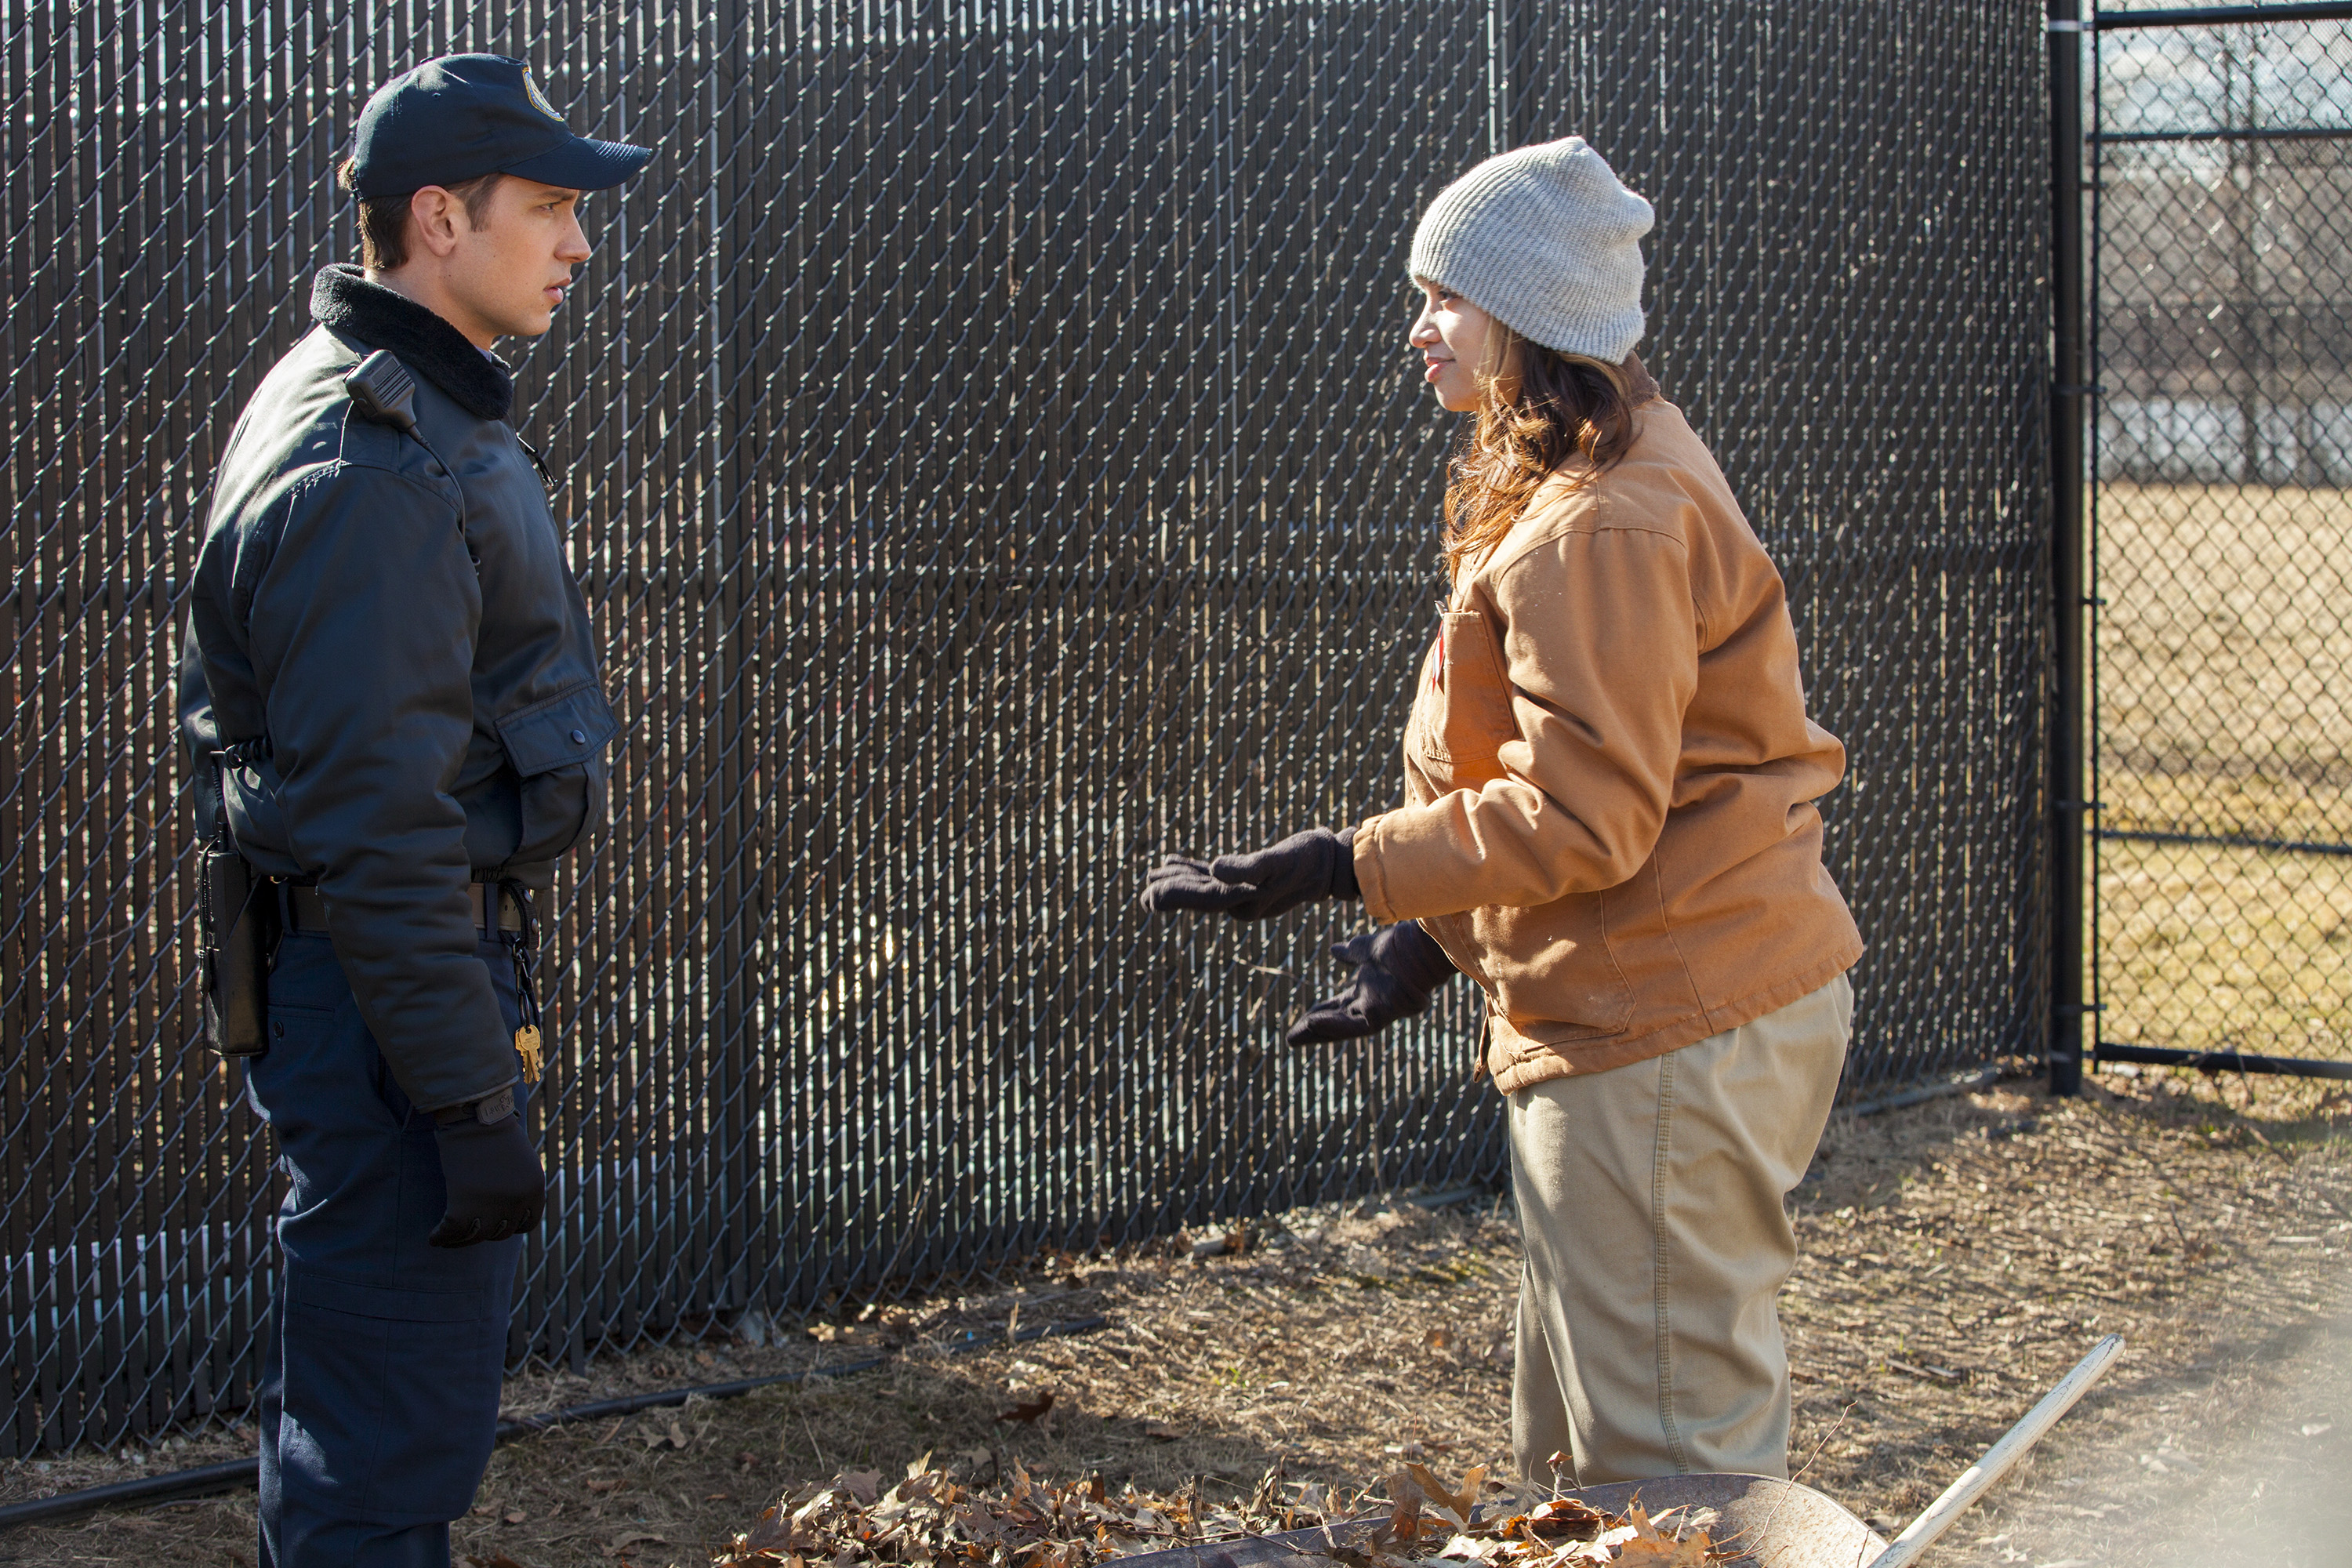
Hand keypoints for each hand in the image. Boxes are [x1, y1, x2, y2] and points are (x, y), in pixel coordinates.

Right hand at [428, 1097, 544, 1247]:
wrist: (474, 1117)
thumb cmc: (494, 1132)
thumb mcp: (522, 1160)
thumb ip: (519, 1186)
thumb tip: (508, 1209)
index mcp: (534, 1189)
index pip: (527, 1224)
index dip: (510, 1227)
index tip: (495, 1226)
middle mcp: (517, 1202)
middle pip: (500, 1233)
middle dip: (484, 1232)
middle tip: (468, 1230)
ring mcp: (491, 1207)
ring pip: (475, 1237)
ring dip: (459, 1241)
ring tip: (446, 1239)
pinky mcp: (463, 1207)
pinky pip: (452, 1232)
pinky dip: (440, 1237)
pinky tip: (433, 1237)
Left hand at [1140, 827, 1358, 919]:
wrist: (1334, 863)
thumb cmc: (1307, 859)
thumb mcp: (1278, 860)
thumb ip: (1247, 867)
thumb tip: (1214, 869)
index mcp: (1244, 903)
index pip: (1201, 899)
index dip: (1173, 895)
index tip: (1148, 894)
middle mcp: (1241, 905)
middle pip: (1198, 897)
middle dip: (1170, 891)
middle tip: (1144, 889)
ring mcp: (1246, 895)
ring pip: (1205, 888)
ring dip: (1180, 881)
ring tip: (1155, 872)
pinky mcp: (1251, 882)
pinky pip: (1217, 879)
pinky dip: (1197, 871)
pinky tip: (1180, 862)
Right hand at [1288, 920, 1456, 1043]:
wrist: (1421, 945)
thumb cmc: (1402, 946)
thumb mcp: (1366, 949)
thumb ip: (1351, 952)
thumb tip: (1334, 950)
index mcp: (1368, 989)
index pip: (1339, 1006)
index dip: (1320, 1012)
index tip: (1303, 1019)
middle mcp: (1371, 1003)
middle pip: (1337, 1022)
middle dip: (1314, 1031)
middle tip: (1291, 1039)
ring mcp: (1377, 1010)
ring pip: (1343, 1028)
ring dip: (1319, 1033)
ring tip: (1295, 1037)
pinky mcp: (1383, 1013)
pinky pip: (1355, 1025)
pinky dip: (1334, 1026)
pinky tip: (1313, 1022)